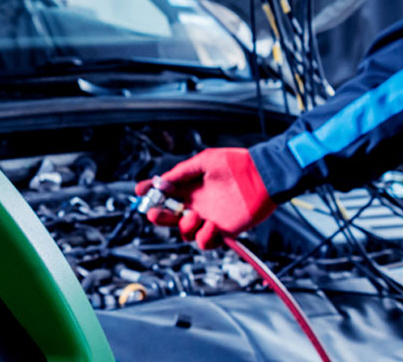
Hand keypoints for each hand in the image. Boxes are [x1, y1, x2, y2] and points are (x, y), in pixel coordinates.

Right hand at [136, 148, 275, 248]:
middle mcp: (196, 204)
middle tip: (154, 213)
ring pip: (185, 233)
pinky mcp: (223, 230)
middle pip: (168, 218)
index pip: (163, 193)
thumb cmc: (237, 163)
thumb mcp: (204, 161)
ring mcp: (209, 219)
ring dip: (184, 226)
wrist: (263, 175)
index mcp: (190, 188)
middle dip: (158, 216)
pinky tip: (211, 224)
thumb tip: (162, 182)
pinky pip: (205, 242)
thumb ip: (182, 172)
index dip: (150, 194)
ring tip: (194, 215)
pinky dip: (204, 236)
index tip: (140, 192)